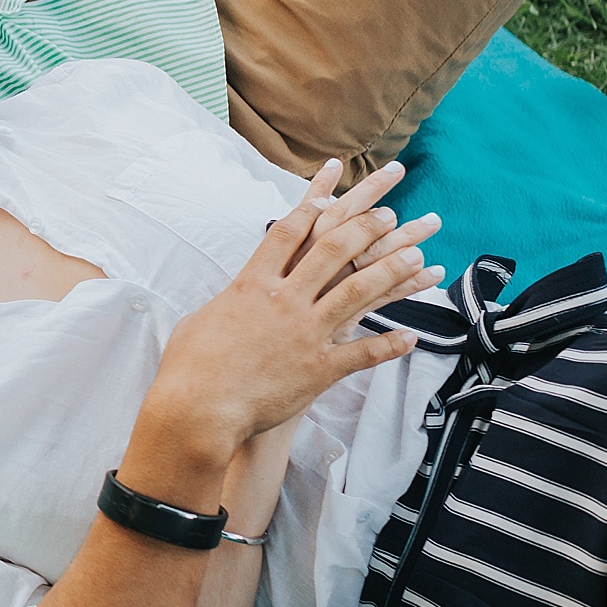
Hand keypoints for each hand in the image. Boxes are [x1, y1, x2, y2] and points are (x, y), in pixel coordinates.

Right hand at [142, 176, 443, 450]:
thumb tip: (231, 300)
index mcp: (251, 283)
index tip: (334, 197)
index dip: (314, 209)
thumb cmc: (188, 366)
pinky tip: (411, 336)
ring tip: (418, 254)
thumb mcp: (200, 320)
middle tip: (389, 213)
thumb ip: (225, 304)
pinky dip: (390, 344)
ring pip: (359, 291)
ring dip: (392, 270)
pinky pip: (364, 353)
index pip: (289, 234)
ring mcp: (305, 332)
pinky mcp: (319, 368)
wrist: (199, 409)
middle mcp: (283, 300)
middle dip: (367, 226)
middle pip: (333, 250)